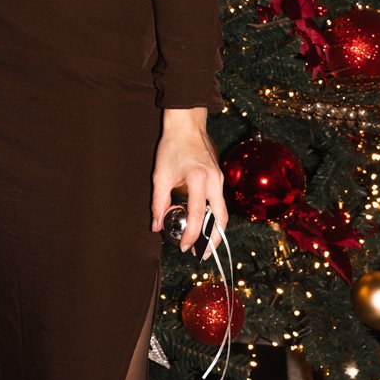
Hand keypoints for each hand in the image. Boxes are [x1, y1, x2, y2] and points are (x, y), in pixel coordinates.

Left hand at [151, 106, 225, 255]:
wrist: (187, 125)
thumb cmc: (172, 147)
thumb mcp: (160, 175)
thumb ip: (158, 203)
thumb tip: (156, 226)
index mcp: (198, 179)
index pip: (197, 214)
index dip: (192, 234)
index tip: (184, 246)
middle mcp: (213, 181)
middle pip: (220, 218)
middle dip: (214, 240)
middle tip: (203, 254)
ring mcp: (219, 179)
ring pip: (223, 211)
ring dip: (216, 229)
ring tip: (204, 244)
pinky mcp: (219, 177)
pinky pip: (220, 201)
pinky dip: (214, 216)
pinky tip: (205, 223)